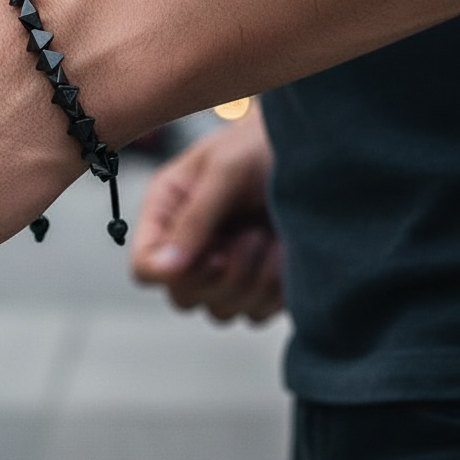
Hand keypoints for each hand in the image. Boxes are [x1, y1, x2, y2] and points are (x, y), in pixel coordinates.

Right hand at [130, 106, 283, 324]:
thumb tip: (165, 267)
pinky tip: (285, 250)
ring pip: (221, 311)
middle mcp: (187, 247)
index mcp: (166, 214)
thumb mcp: (225, 170)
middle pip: (182, 297)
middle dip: (222, 275)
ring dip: (254, 280)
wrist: (315, 153)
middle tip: (248, 234)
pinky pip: (257, 313)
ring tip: (268, 235)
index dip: (169, 273)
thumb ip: (195, 218)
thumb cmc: (261, 146)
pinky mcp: (258, 286)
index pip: (145, 269)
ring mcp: (223, 270)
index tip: (212, 254)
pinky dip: (277, 289)